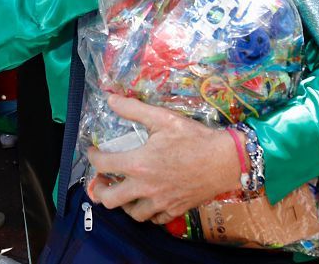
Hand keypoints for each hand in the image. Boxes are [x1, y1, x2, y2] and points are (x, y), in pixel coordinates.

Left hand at [86, 95, 239, 222]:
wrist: (226, 160)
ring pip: (131, 214)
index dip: (92, 157)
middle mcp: (145, 187)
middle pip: (109, 199)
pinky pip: (154, 220)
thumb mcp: (163, 118)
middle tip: (102, 179)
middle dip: (100, 190)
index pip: (102, 165)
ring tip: (124, 191)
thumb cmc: (194, 138)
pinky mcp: (175, 210)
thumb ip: (134, 109)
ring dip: (123, 203)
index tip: (93, 152)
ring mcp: (160, 202)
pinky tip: (149, 201)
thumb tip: (110, 98)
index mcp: (138, 164)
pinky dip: (148, 212)